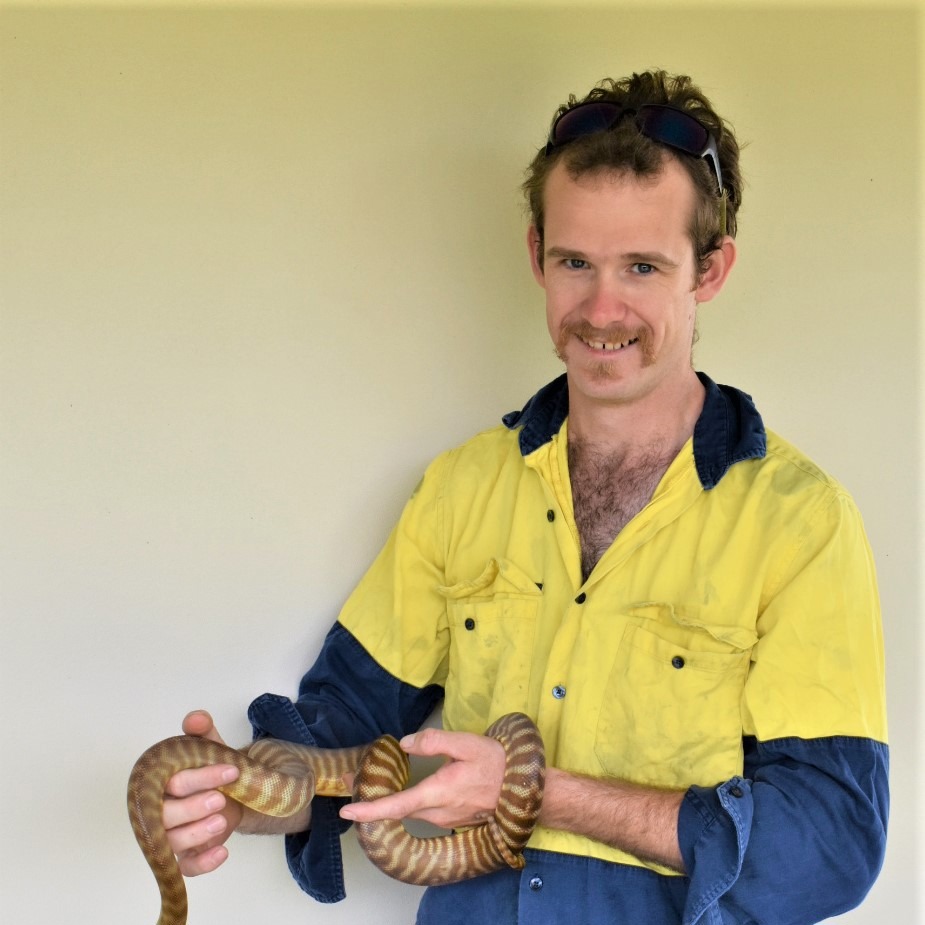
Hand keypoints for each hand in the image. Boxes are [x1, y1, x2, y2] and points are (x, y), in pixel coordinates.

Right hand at [162, 710, 243, 876]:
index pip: (172, 782)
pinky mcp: (186, 856)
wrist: (233, 792)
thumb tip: (195, 718)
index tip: (230, 770)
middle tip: (220, 800)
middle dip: (193, 808)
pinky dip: (204, 863)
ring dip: (196, 834)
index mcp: (162, 782)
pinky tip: (223, 852)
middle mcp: (161, 810)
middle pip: (165, 815)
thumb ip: (203, 732)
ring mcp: (173, 834)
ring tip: (222, 821)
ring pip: (172, 843)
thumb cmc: (213, 769)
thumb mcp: (211, 748)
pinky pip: (188, 867)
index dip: (201, 776)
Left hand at [339, 727, 505, 829]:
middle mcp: (438, 813)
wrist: (525, 790)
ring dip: (390, 802)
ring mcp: (446, 820)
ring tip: (371, 784)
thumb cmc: (497, 765)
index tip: (347, 812)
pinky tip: (404, 791)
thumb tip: (406, 743)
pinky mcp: (453, 819)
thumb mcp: (467, 743)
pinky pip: (424, 812)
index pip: (397, 806)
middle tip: (347, 784)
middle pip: (398, 810)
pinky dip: (408, 803)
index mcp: (438, 793)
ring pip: (411, 811)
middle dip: (371, 800)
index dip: (370, 810)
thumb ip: (434, 741)